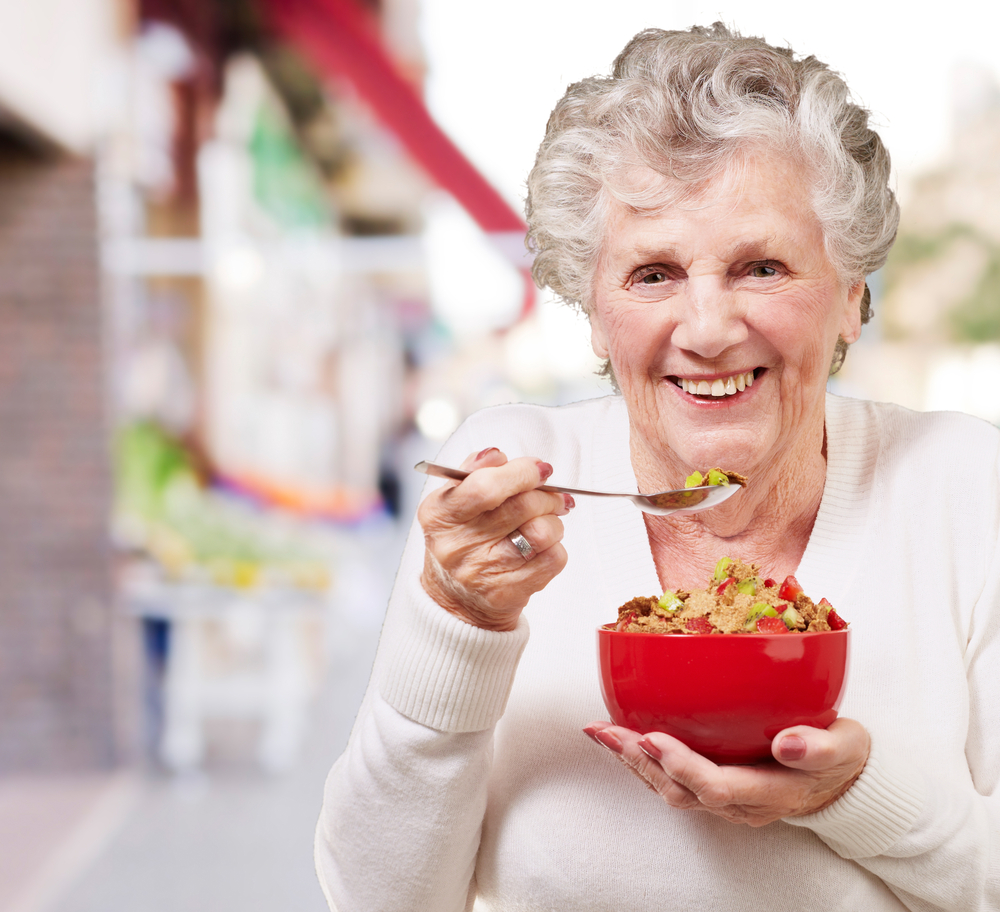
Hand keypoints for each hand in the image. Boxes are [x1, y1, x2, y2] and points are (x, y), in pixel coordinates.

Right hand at [418, 447, 571, 630]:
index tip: (539, 468)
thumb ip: (474, 471)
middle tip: (553, 494)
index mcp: (440, 514)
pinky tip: (542, 547)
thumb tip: (496, 455)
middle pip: (521, 507)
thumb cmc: (461, 539)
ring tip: (546, 522)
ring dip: (553, 522)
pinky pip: (552, 559)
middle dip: (547, 495)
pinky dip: (555, 547)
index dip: (520, 473)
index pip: (485, 487)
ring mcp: (481, 573)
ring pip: (542, 533)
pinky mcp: (506, 594)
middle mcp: (456, 546)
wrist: (456, 600)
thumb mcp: (453, 501)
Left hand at [583, 718, 869, 826]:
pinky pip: (673, 778)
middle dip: (639, 762)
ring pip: (670, 787)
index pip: (717, 786)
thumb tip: (788, 743)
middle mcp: (740, 802)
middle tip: (606, 732)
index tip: (652, 737)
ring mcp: (726, 798)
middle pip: (680, 790)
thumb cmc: (841, 757)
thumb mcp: (845, 747)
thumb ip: (820, 747)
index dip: (681, 765)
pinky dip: (644, 757)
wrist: (844, 779)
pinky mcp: (716, 785)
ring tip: (601, 732)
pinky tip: (623, 735)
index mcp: (770, 792)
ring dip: (633, 761)